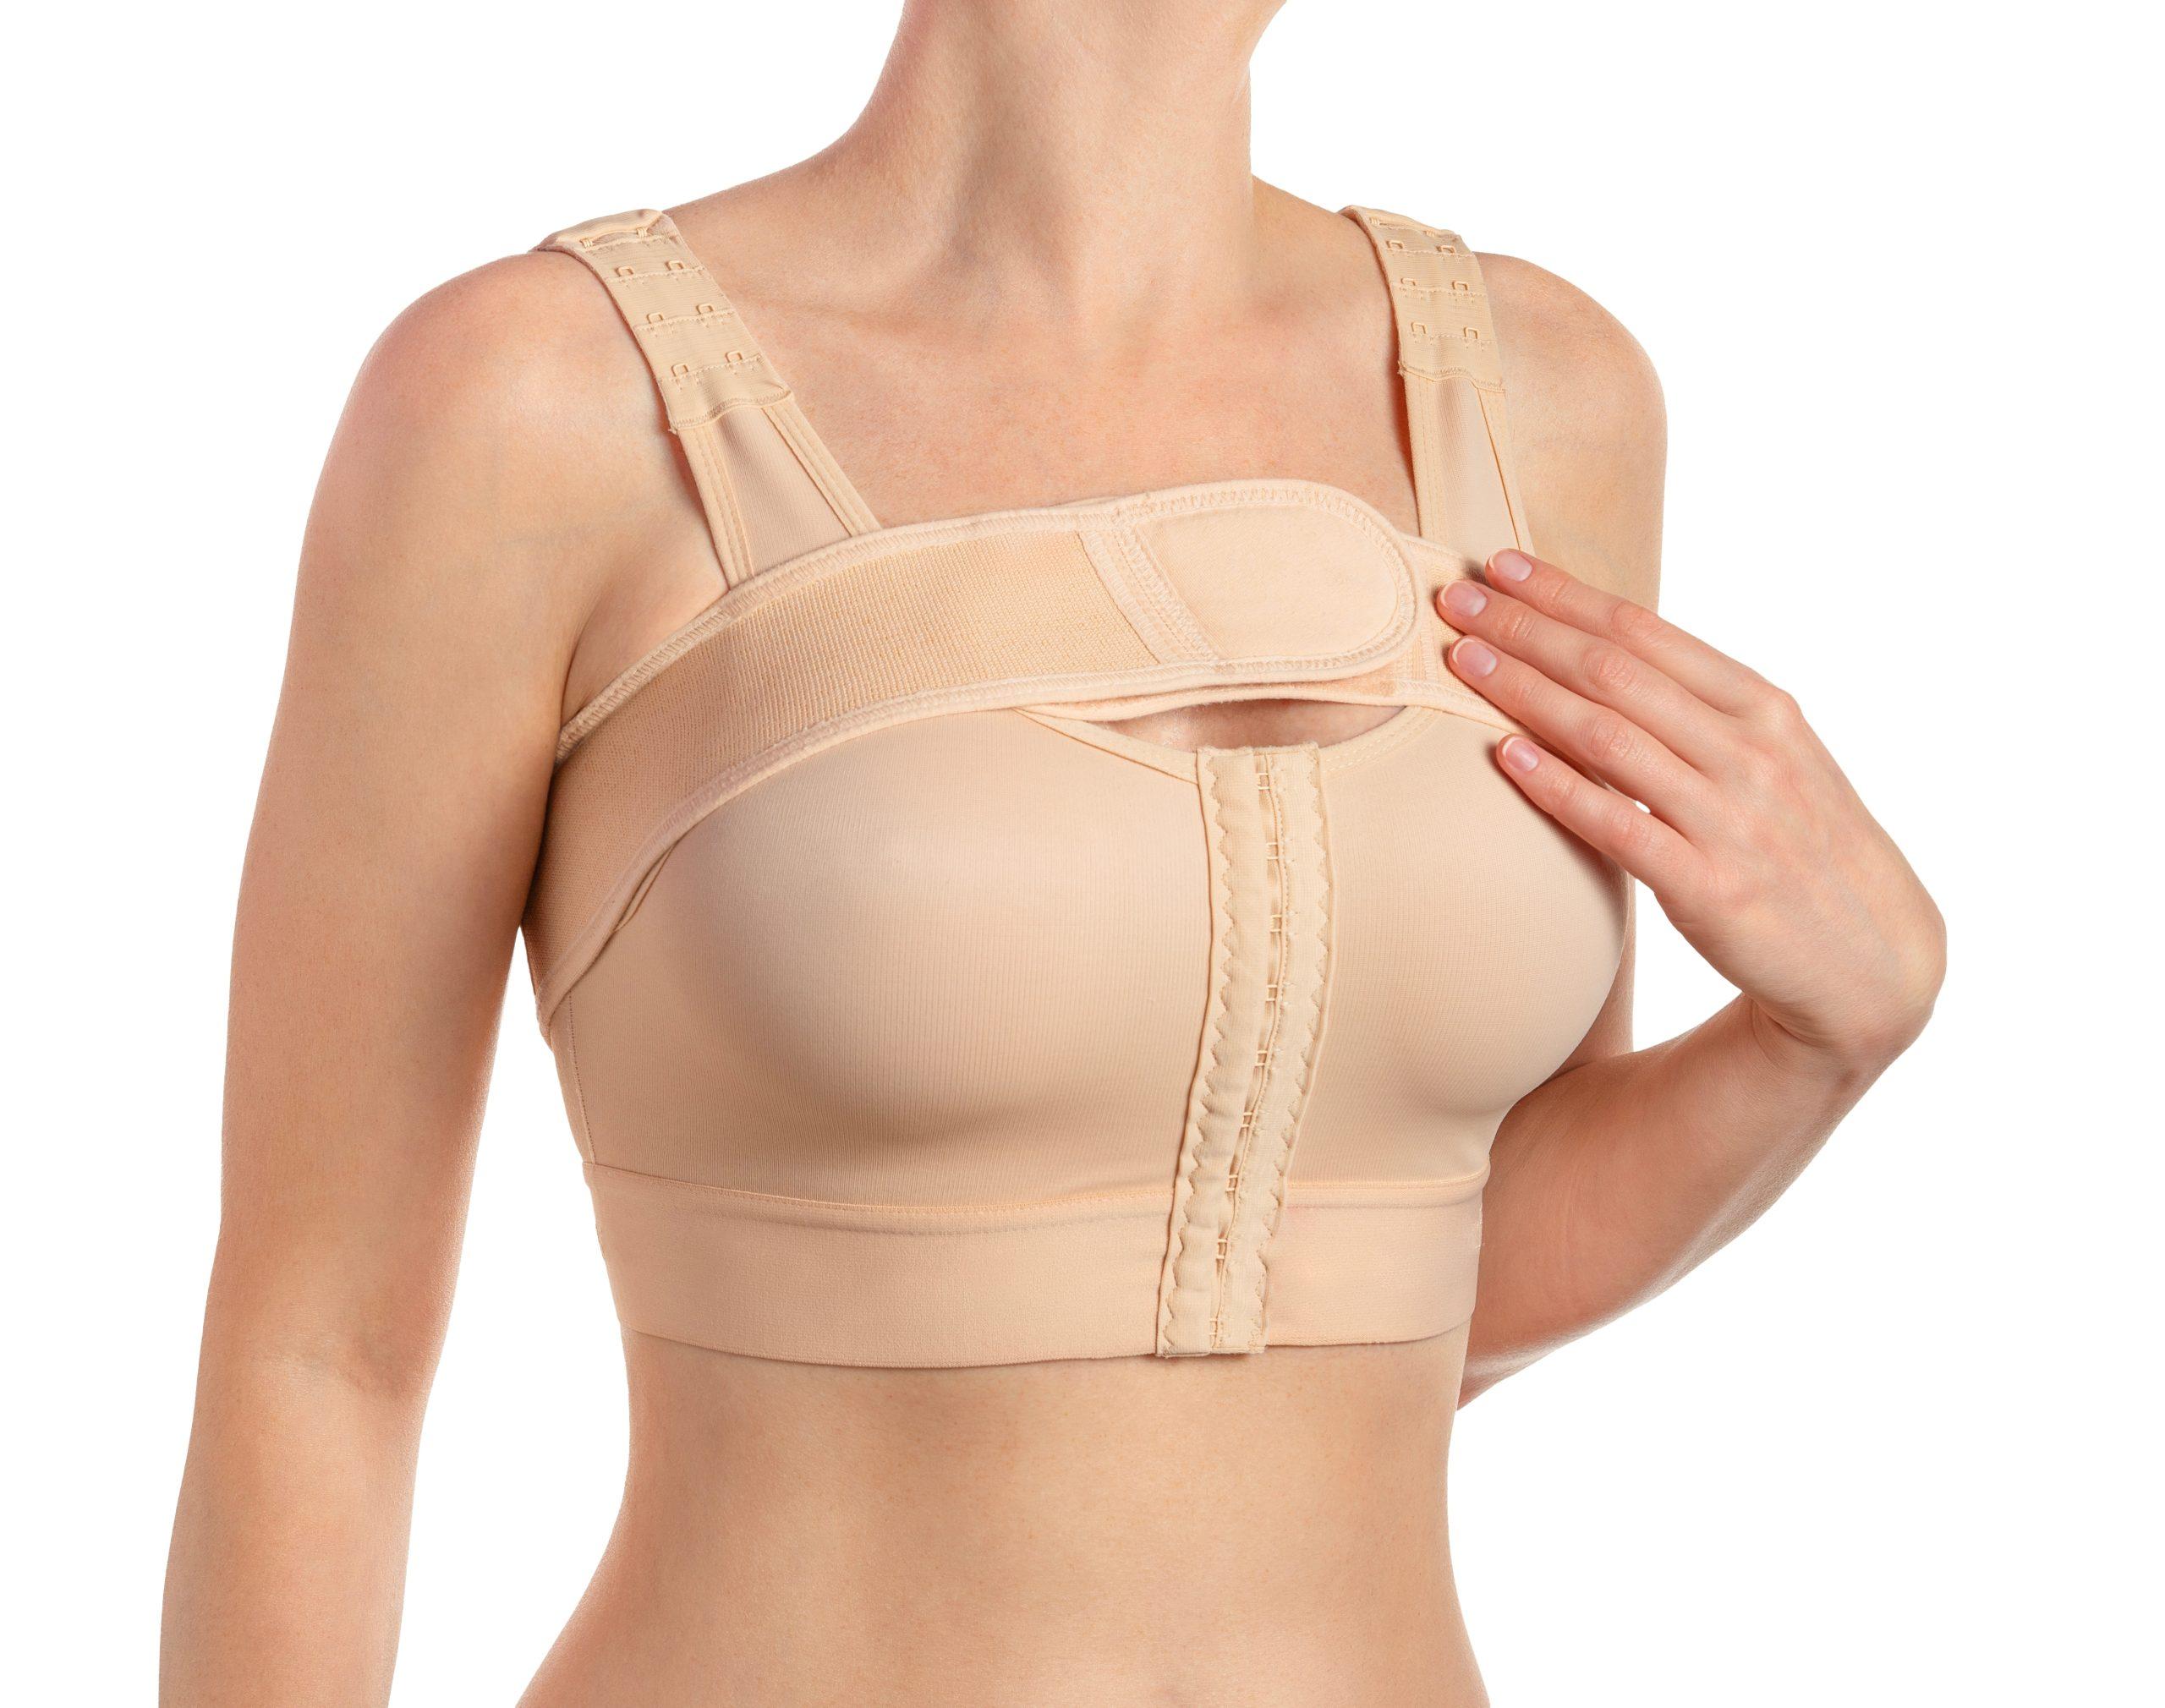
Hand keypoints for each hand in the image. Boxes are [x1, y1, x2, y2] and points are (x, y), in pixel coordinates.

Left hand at [1438, 549, 1944, 1079]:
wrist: (1872, 960)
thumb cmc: (1802, 845)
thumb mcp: (1771, 758)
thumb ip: (1699, 710)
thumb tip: (1605, 655)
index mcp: (1764, 707)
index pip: (1647, 631)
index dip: (1567, 594)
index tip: (1502, 564)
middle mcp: (1750, 751)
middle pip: (1616, 671)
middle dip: (1528, 628)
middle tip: (1456, 598)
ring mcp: (1731, 819)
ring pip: (1609, 736)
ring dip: (1526, 692)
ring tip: (1462, 662)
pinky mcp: (1709, 888)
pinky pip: (1618, 826)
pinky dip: (1558, 786)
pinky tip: (1505, 756)